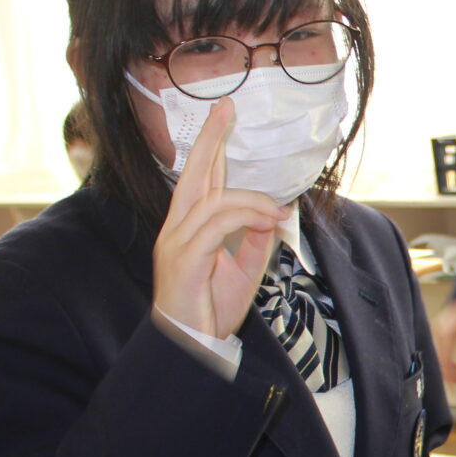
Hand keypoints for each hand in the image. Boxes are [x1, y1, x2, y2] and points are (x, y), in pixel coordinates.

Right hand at [151, 98, 288, 337]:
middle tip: (227, 108)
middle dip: (211, 140)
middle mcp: (176, 229)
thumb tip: (272, 215)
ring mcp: (176, 243)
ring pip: (214, 202)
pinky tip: (269, 222)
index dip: (212, 148)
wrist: (192, 348)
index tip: (225, 117)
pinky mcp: (184, 260)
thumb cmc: (210, 311)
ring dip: (253, 201)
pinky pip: (216, 226)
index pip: (199, 180)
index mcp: (187, 228)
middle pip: (193, 175)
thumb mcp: (243, 271)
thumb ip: (253, 240)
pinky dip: (245, 218)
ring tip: (280, 214)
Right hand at [431, 297, 455, 388]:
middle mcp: (438, 335)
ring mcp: (437, 339)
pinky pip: (443, 359)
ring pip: (441, 364)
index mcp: (446, 330)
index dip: (450, 376)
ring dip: (455, 375)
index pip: (444, 358)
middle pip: (440, 364)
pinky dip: (452, 368)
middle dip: (455, 379)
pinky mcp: (439, 342)